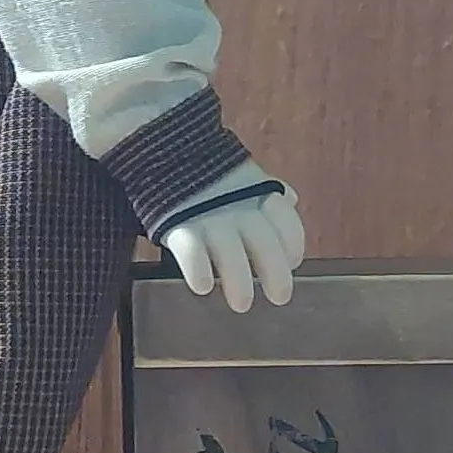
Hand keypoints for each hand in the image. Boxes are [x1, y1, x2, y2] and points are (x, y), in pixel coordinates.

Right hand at [164, 172, 305, 311]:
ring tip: (242, 303)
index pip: (285, 217)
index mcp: (255, 190)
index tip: (293, 262)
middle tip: (280, 298)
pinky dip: (198, 270)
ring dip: (238, 279)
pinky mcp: (175, 223)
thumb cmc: (208, 173)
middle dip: (275, 270)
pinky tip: (203, 287)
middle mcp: (235, 203)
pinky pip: (190, 250)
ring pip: (229, 249)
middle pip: (262, 239)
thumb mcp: (240, 173)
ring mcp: (206, 214)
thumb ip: (264, 190)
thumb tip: (290, 201)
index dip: (292, 242)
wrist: (159, 148)